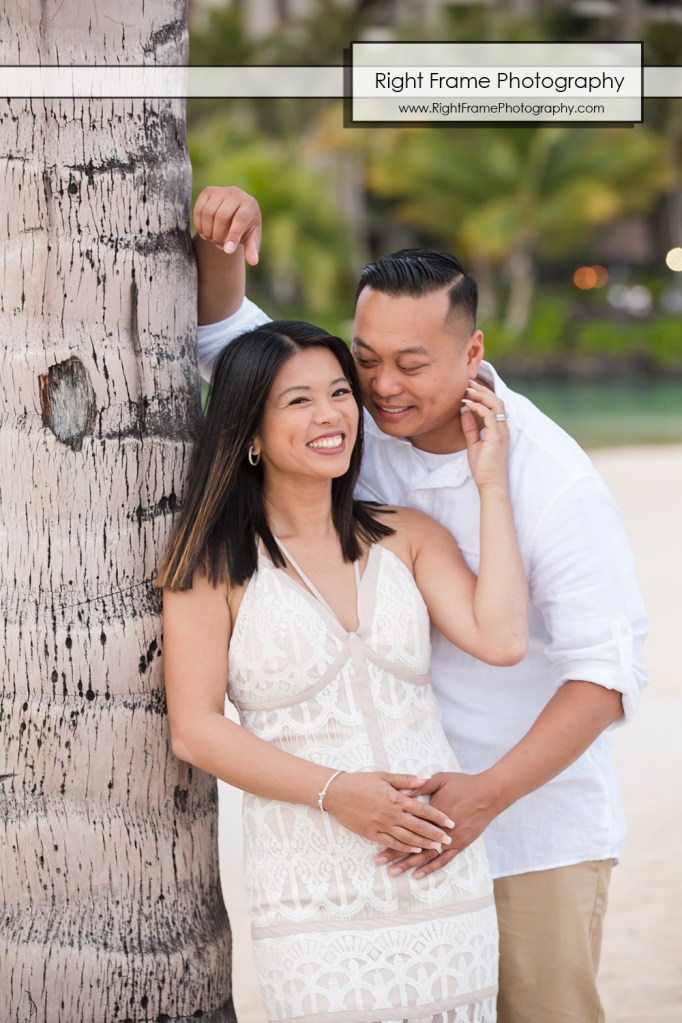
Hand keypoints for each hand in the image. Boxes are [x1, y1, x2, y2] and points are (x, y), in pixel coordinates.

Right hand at [193, 186, 261, 265]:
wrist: (236, 210)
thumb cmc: (245, 228)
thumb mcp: (251, 238)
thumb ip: (252, 249)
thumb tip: (253, 261)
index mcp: (249, 205)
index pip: (240, 219)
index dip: (233, 236)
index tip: (227, 251)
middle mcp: (236, 194)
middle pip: (221, 216)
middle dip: (218, 236)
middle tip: (219, 246)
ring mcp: (220, 191)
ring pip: (208, 213)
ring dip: (208, 231)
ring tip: (213, 240)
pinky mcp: (208, 191)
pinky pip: (198, 210)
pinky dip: (199, 225)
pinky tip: (205, 233)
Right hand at [322, 771, 455, 853]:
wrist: (336, 793)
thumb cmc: (360, 781)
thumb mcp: (384, 776)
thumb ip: (406, 779)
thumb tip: (425, 778)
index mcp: (396, 799)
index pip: (422, 809)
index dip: (438, 817)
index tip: (450, 822)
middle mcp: (391, 814)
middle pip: (418, 826)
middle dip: (435, 834)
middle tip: (449, 840)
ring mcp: (381, 825)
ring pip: (407, 837)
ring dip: (423, 844)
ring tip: (437, 848)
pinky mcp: (372, 834)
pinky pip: (391, 843)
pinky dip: (404, 847)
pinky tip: (415, 850)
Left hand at [373, 771, 501, 877]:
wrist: (489, 794)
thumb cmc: (464, 784)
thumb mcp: (440, 779)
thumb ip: (420, 786)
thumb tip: (401, 790)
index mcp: (430, 812)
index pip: (406, 825)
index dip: (391, 832)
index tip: (375, 839)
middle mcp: (438, 829)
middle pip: (412, 843)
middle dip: (394, 853)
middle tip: (379, 862)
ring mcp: (449, 839)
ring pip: (425, 855)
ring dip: (408, 864)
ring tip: (393, 872)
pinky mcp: (459, 844)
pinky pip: (443, 860)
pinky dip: (430, 868)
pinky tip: (418, 875)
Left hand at [460, 380, 509, 489]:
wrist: (490, 484)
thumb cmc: (483, 467)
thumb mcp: (474, 443)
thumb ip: (470, 427)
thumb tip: (464, 411)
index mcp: (499, 429)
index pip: (495, 405)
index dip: (484, 394)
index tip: (469, 389)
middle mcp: (503, 428)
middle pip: (497, 400)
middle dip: (483, 390)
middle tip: (468, 383)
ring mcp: (501, 432)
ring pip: (496, 404)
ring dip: (481, 395)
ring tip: (467, 390)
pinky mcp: (496, 437)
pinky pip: (489, 416)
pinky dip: (478, 407)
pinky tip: (467, 404)